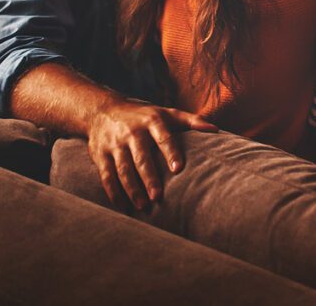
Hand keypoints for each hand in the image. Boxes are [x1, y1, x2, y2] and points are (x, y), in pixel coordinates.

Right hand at [87, 99, 216, 210]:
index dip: (171, 152)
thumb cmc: (144, 115)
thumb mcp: (167, 113)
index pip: (163, 137)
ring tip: (143, 206)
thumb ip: (191, 121)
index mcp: (152, 121)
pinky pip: (106, 175)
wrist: (103, 110)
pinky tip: (122, 206)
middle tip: (158, 197)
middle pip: (141, 157)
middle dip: (149, 177)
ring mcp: (114, 144)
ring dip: (132, 188)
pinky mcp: (100, 155)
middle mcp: (132, 132)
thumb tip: (215, 130)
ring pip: (122, 168)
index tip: (178, 169)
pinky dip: (113, 191)